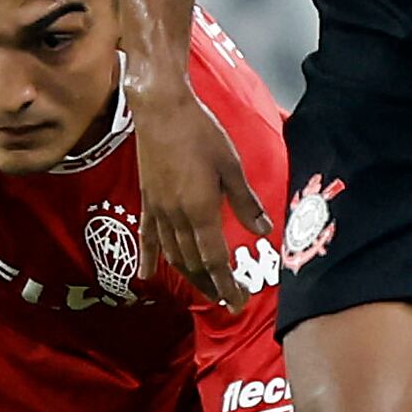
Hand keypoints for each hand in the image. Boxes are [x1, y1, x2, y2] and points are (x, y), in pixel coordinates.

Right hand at [133, 86, 268, 310]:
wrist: (162, 110)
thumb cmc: (202, 133)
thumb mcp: (232, 166)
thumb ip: (245, 202)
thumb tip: (265, 230)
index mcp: (201, 210)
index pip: (215, 259)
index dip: (227, 284)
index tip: (238, 301)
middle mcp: (177, 218)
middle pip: (194, 264)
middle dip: (211, 286)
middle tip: (227, 302)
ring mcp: (158, 211)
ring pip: (173, 255)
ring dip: (188, 277)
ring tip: (204, 291)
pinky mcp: (147, 200)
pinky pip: (147, 237)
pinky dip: (149, 258)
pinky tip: (146, 276)